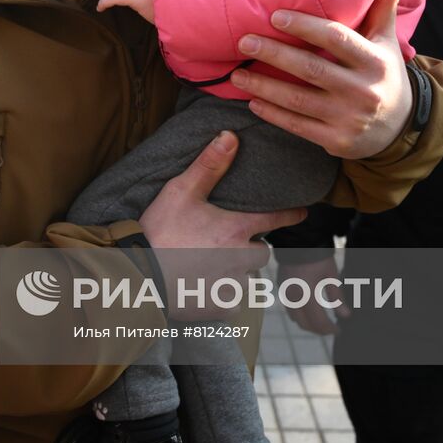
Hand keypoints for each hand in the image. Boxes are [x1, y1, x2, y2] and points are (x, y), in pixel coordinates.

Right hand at [139, 131, 307, 317]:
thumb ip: (209, 165)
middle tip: (226, 246)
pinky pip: (233, 301)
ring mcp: (233, 285)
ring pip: (247, 279)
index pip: (276, 219)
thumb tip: (231, 136)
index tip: (303, 213)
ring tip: (211, 268)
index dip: (291, 214)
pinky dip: (222, 296)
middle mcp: (241, 258)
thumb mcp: (180, 191)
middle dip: (250, 249)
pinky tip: (203, 288)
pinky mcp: (221, 307)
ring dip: (236, 273)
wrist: (140, 274)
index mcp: (236, 229)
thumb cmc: (159, 230)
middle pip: (262, 252)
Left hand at [230, 0, 412, 158]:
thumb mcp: (387, 39)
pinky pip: (298, 126)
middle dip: (274, 54)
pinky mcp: (336, 141)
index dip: (305, 27)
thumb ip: (385, 3)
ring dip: (263, 87)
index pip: (336, 39)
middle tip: (243, 41)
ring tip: (237, 73)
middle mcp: (363, 90)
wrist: (401, 127)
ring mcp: (349, 118)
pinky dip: (273, 114)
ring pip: (298, 100)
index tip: (274, 16)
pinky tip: (252, 102)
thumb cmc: (385, 72)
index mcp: (374, 60)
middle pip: (311, 69)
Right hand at [277, 256, 349, 334]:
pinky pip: (289, 308)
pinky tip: (309, 310)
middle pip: (304, 324)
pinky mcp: (282, 287)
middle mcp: (293, 297)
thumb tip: (345, 315)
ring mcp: (285, 293)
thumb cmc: (319, 257)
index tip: (338, 330)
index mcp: (307, 295)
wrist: (299, 239)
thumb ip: (337, 297)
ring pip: (295, 318)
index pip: (318, 322)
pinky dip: (299, 314)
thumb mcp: (331, 276)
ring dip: (308, 323)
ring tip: (320, 321)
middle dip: (318, 330)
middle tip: (330, 328)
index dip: (329, 329)